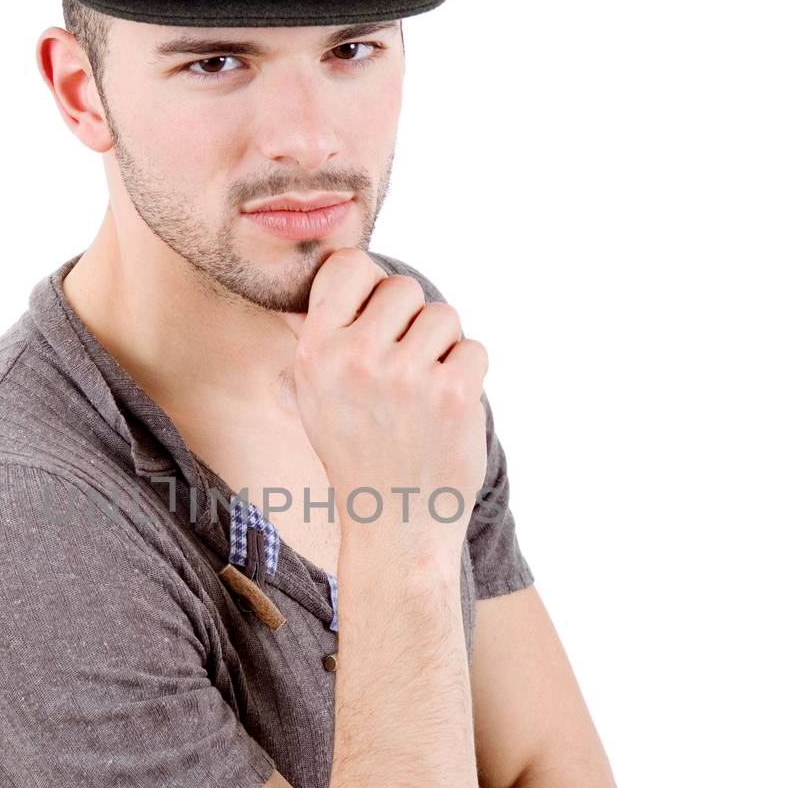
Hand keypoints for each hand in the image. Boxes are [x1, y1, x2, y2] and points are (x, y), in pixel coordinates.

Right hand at [280, 248, 487, 558]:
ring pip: (444, 316)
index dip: (370, 285)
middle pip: (405, 288)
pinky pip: (474, 350)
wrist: (395, 523)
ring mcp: (406, 376)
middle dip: (411, 322)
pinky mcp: (453, 393)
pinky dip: (467, 376)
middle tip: (403, 369)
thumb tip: (314, 289)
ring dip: (443, 348)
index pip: (350, 265)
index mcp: (315, 352)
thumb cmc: (356, 453)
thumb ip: (320, 339)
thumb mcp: (314, 396)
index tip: (376, 314)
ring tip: (422, 393)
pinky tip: (444, 412)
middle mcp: (355, 358)